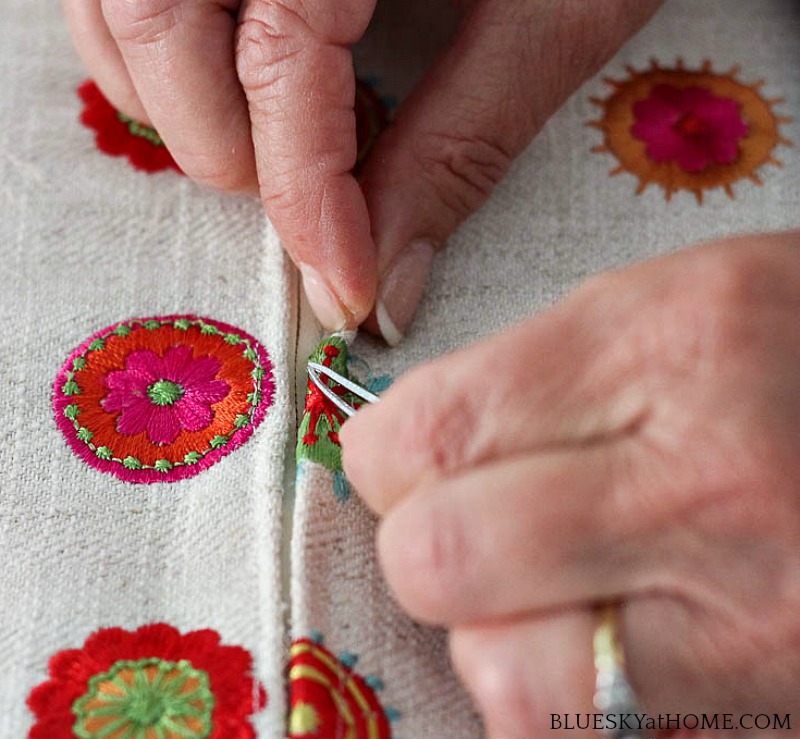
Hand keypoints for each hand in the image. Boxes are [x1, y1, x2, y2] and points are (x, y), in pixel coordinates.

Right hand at [63, 0, 660, 338]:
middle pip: (154, 25)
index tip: (346, 290)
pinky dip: (181, 60)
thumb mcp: (558, 9)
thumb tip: (389, 287)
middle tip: (317, 207)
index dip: (306, 196)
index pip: (277, 57)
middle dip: (230, 152)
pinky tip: (266, 87)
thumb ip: (463, 146)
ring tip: (300, 142)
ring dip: (190, 110)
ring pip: (123, 11)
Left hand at [342, 231, 799, 736]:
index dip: (379, 457)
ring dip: (485, 633)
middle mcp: (710, 478)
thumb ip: (534, 374)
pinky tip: (592, 634)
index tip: (394, 458)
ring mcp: (752, 611)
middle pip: (442, 556)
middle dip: (421, 544)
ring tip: (535, 585)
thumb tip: (407, 445)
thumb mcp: (672, 306)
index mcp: (670, 339)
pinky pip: (584, 729)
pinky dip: (550, 693)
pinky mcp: (772, 700)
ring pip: (503, 673)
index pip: (431, 432)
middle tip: (462, 518)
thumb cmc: (796, 345)